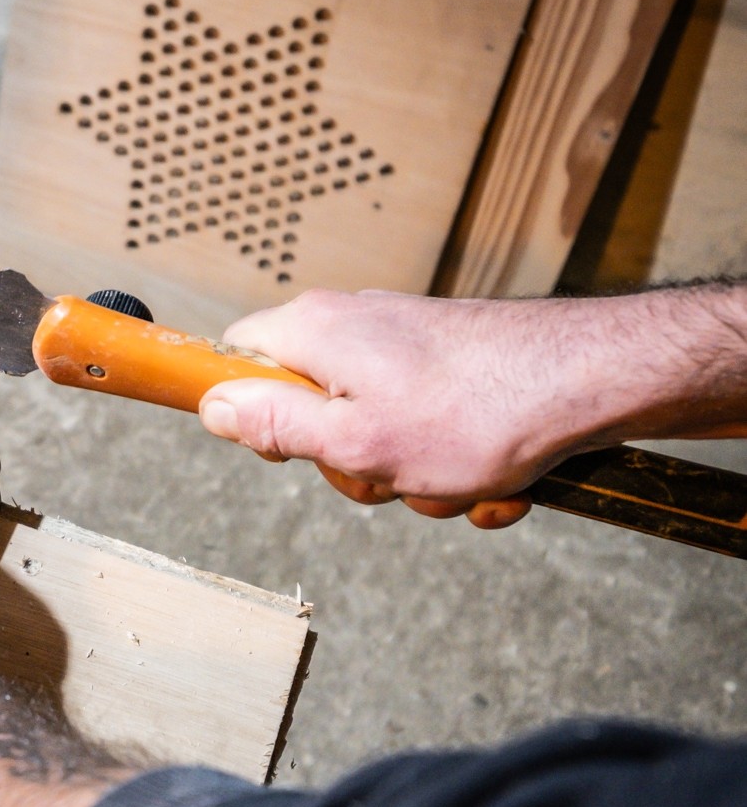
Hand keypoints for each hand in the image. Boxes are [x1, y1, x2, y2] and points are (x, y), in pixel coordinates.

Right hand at [197, 290, 592, 527]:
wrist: (594, 382)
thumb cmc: (477, 411)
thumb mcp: (354, 441)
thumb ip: (274, 425)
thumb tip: (211, 406)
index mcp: (315, 333)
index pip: (236, 358)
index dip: (250, 413)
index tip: (287, 450)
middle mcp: (353, 327)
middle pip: (309, 411)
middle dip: (352, 464)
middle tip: (389, 472)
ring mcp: (404, 347)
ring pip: (374, 432)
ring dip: (413, 475)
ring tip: (457, 475)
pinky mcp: (449, 367)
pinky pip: (427, 431)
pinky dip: (455, 464)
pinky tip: (493, 479)